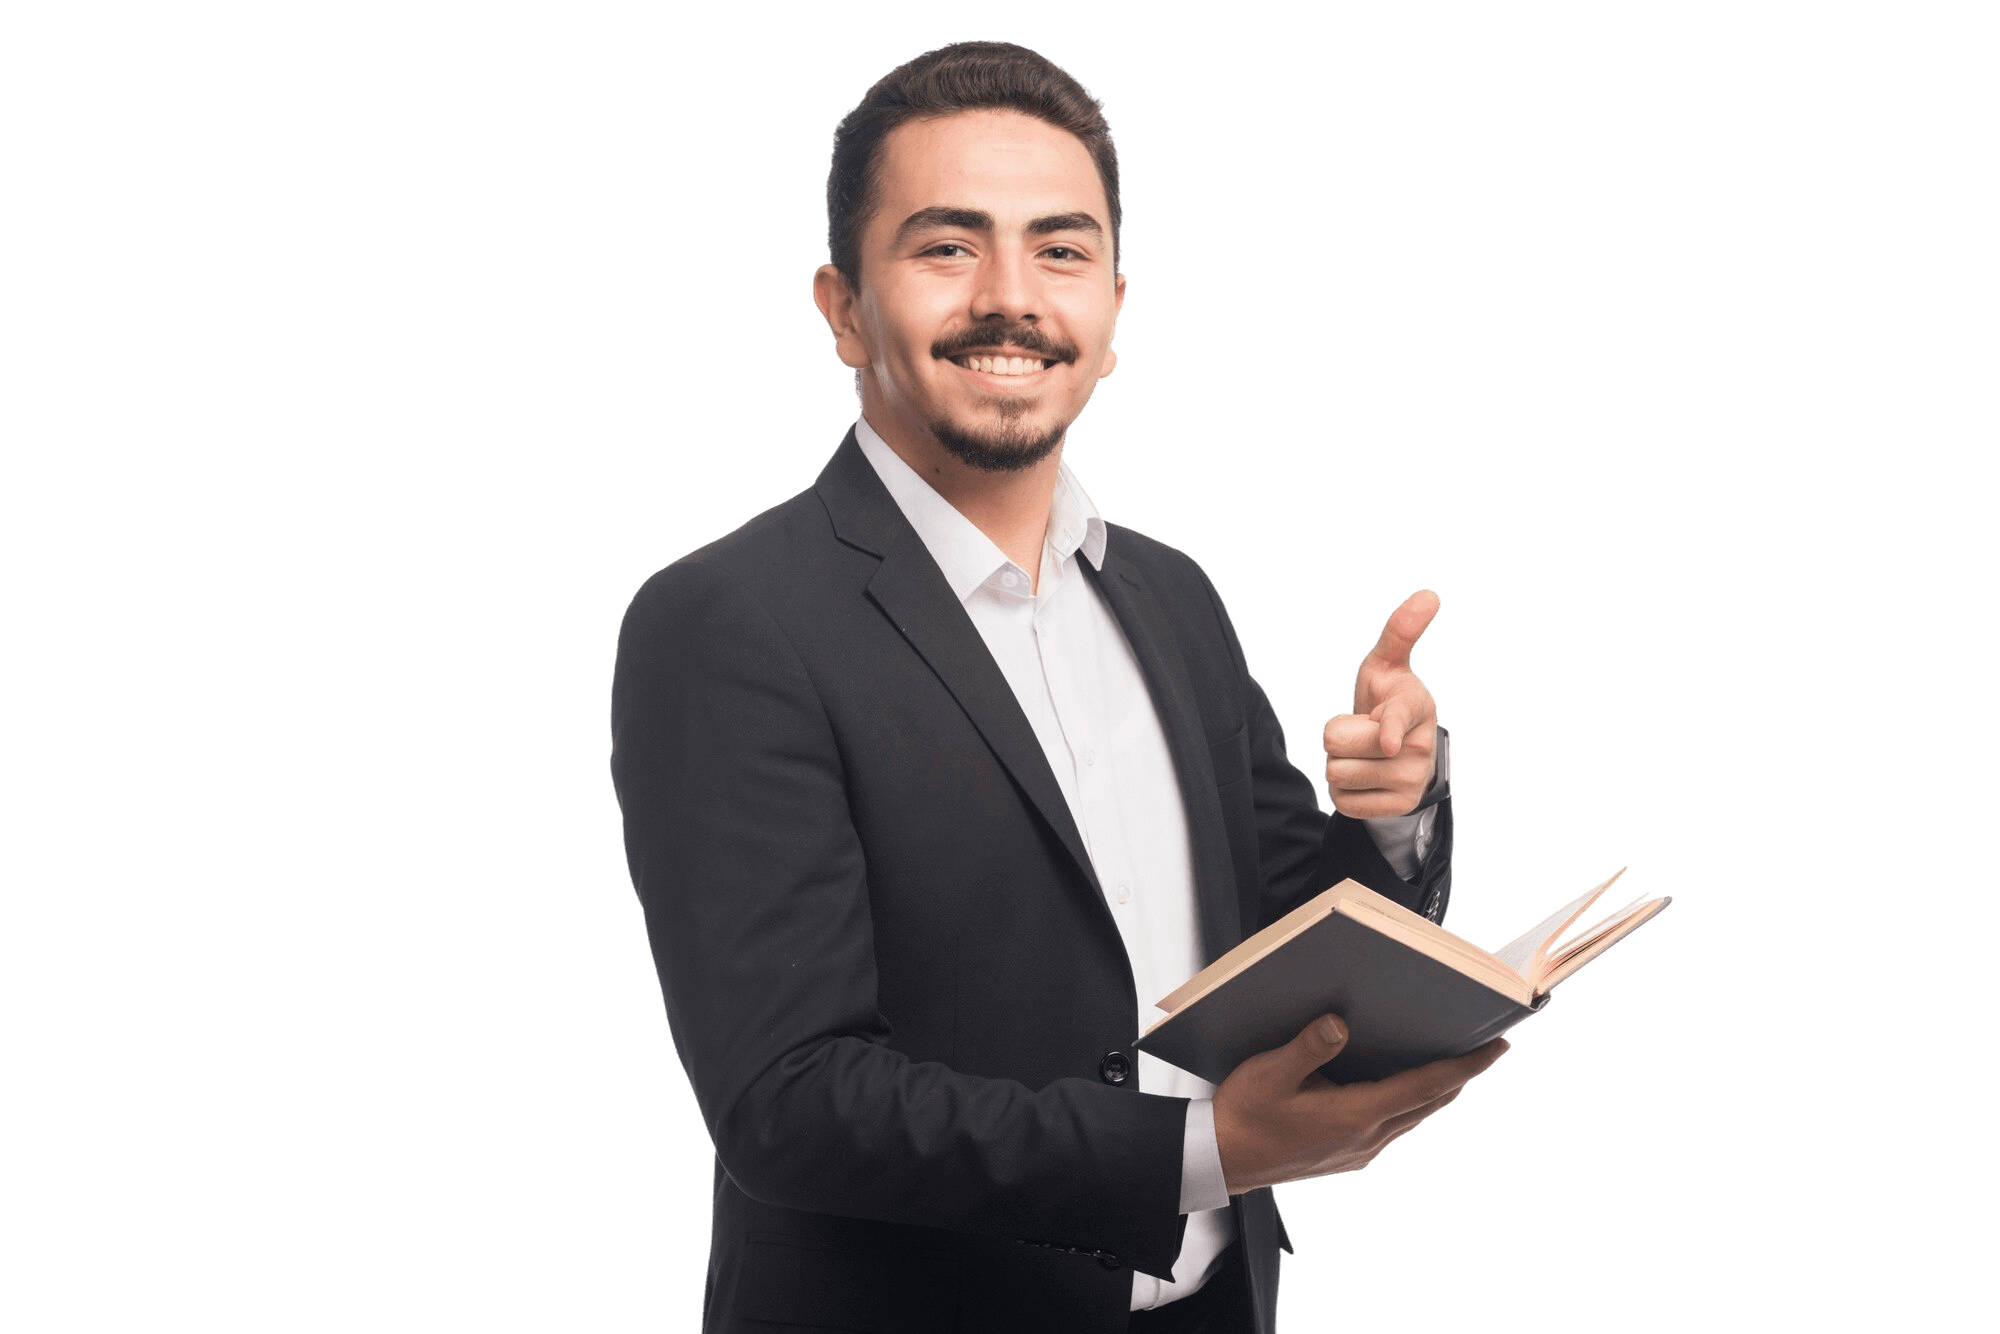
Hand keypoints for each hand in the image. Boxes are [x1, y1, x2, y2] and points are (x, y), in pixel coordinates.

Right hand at [1212, 1014, 1506, 1191]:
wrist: (1222, 1161)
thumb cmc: (1243, 1117)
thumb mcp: (1270, 1073)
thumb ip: (1308, 1047)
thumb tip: (1339, 1024)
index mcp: (1354, 1116)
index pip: (1426, 1087)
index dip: (1465, 1066)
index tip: (1495, 1048)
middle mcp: (1366, 1138)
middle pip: (1429, 1103)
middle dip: (1460, 1076)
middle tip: (1485, 1048)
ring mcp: (1359, 1151)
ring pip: (1413, 1117)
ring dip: (1435, 1091)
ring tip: (1450, 1064)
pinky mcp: (1348, 1156)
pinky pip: (1393, 1126)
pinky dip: (1409, 1104)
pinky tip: (1400, 1088)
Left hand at [1323, 589, 1440, 817]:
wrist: (1399, 751)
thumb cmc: (1386, 698)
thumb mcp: (1385, 664)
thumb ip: (1399, 631)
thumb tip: (1429, 595)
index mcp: (1416, 706)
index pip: (1398, 717)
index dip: (1389, 729)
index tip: (1390, 740)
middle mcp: (1420, 746)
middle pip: (1338, 743)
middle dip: (1335, 736)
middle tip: (1358, 730)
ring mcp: (1412, 779)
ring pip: (1337, 774)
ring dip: (1337, 764)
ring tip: (1361, 754)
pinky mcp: (1399, 806)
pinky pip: (1344, 801)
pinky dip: (1343, 790)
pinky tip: (1363, 777)